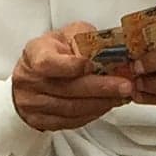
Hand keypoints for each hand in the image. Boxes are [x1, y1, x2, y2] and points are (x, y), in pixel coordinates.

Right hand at [11, 24, 139, 133]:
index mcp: (34, 54)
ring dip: (101, 103)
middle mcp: (30, 80)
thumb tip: (113, 50)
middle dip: (101, 88)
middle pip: (67, 89)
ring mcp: (33, 103)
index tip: (93, 65)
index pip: (49, 63)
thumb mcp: (67, 34)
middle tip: (125, 86)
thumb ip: (86, 38)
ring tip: (122, 96)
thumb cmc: (54, 51)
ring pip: (72, 109)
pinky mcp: (41, 121)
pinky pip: (71, 121)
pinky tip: (108, 105)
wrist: (33, 74)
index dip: (71, 66)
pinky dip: (93, 114)